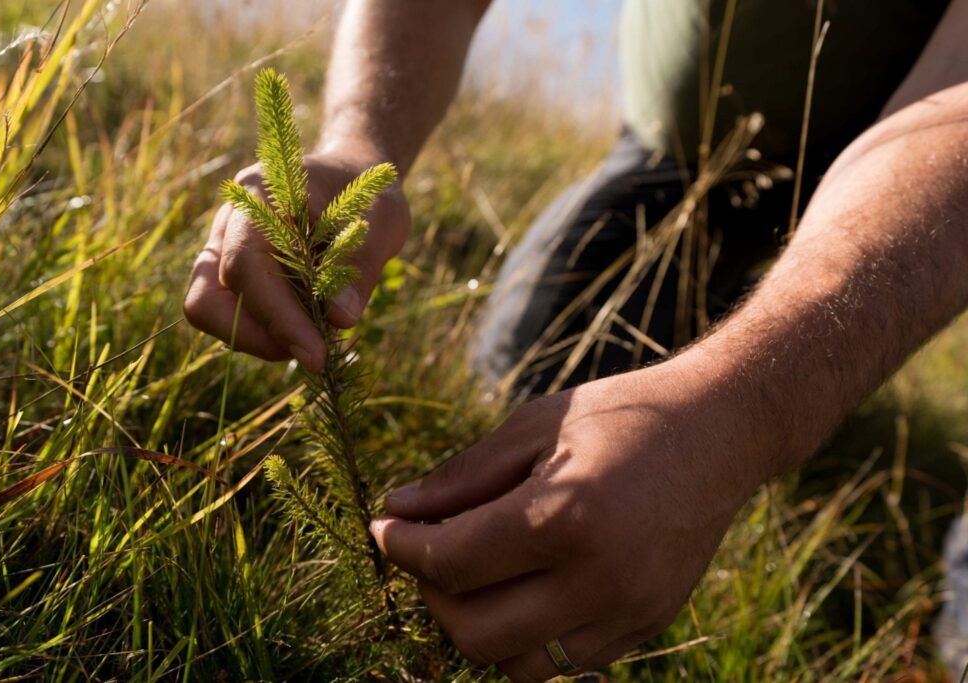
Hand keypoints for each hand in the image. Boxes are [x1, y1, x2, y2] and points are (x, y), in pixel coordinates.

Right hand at [183, 151, 409, 370]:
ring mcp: (224, 248)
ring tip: (315, 339)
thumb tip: (339, 320)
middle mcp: (229, 222)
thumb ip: (358, 268)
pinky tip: (308, 329)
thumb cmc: (369, 196)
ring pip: (210, 310)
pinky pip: (232, 315)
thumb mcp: (383, 224)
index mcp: (259, 194)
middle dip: (256, 336)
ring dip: (260, 337)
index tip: (316, 355)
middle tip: (312, 352)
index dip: (278, 317)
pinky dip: (267, 332)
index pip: (246, 266)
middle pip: (206, 297)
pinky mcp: (234, 274)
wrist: (355, 179)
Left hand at [371, 359, 769, 681]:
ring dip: (480, 626)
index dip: (402, 548)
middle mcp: (599, 578)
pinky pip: (567, 661)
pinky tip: (528, 587)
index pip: (452, 563)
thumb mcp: (533, 427)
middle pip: (475, 632)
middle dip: (433, 595)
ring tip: (478, 575)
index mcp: (565, 517)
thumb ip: (461, 477)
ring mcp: (628, 610)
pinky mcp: (648, 624)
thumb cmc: (620, 415)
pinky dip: (530, 635)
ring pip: (518, 663)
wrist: (717, 431)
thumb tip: (396, 511)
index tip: (385, 530)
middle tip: (429, 552)